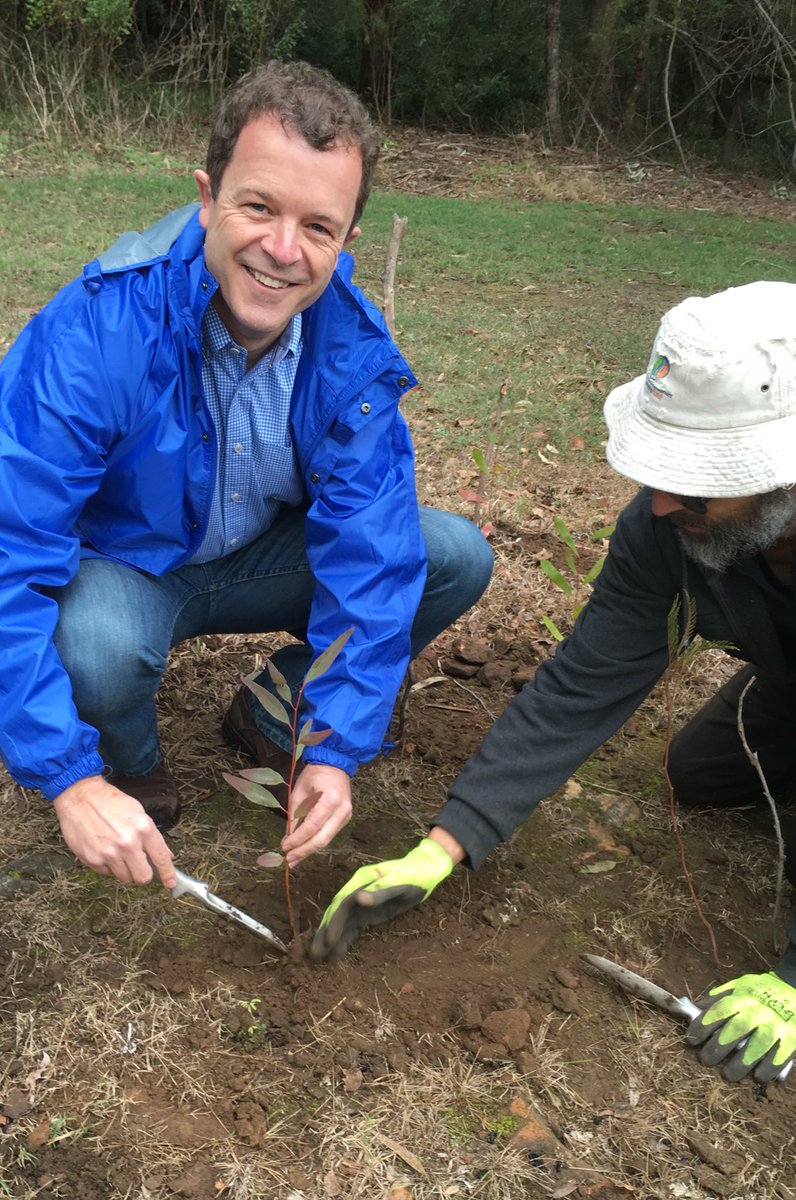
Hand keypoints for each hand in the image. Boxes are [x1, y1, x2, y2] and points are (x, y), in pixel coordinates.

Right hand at [53, 775, 175, 887]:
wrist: (81, 796)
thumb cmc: (111, 803)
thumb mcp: (139, 813)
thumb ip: (153, 837)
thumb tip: (166, 856)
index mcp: (144, 829)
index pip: (161, 858)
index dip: (168, 874)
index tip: (170, 882)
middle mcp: (128, 843)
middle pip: (143, 877)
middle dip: (143, 874)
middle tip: (139, 866)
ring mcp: (109, 853)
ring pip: (124, 877)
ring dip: (124, 869)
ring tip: (117, 852)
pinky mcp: (93, 859)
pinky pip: (106, 873)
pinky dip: (108, 866)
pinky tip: (104, 849)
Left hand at [281, 765, 351, 866]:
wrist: (335, 764)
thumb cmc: (314, 775)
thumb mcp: (298, 793)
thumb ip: (294, 816)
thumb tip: (288, 839)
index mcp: (330, 800)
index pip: (311, 827)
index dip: (297, 840)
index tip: (284, 847)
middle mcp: (342, 811)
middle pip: (322, 839)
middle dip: (303, 851)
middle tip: (289, 860)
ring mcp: (346, 816)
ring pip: (326, 840)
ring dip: (309, 850)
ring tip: (294, 859)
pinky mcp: (346, 818)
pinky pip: (329, 834)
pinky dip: (315, 842)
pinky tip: (304, 848)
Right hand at [310, 835, 456, 962]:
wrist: (424, 870)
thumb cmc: (413, 876)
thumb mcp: (400, 882)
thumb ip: (380, 892)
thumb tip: (359, 899)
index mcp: (362, 881)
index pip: (343, 903)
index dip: (334, 922)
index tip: (328, 940)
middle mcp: (356, 890)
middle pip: (336, 913)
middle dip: (325, 933)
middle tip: (314, 954)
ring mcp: (361, 902)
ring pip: (341, 922)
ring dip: (330, 939)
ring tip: (318, 958)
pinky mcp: (367, 912)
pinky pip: (352, 927)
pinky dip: (343, 940)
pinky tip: (335, 954)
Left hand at [685, 971, 795, 1082]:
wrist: (794, 987)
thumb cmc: (762, 989)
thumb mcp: (739, 985)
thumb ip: (719, 997)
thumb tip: (696, 1008)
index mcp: (742, 997)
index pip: (718, 1011)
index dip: (702, 1026)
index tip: (692, 1039)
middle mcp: (758, 1011)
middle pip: (734, 1032)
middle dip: (716, 1049)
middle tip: (705, 1060)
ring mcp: (776, 1026)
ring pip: (756, 1048)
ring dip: (740, 1064)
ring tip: (728, 1074)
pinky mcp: (792, 1039)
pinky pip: (778, 1058)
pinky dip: (767, 1069)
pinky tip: (757, 1076)